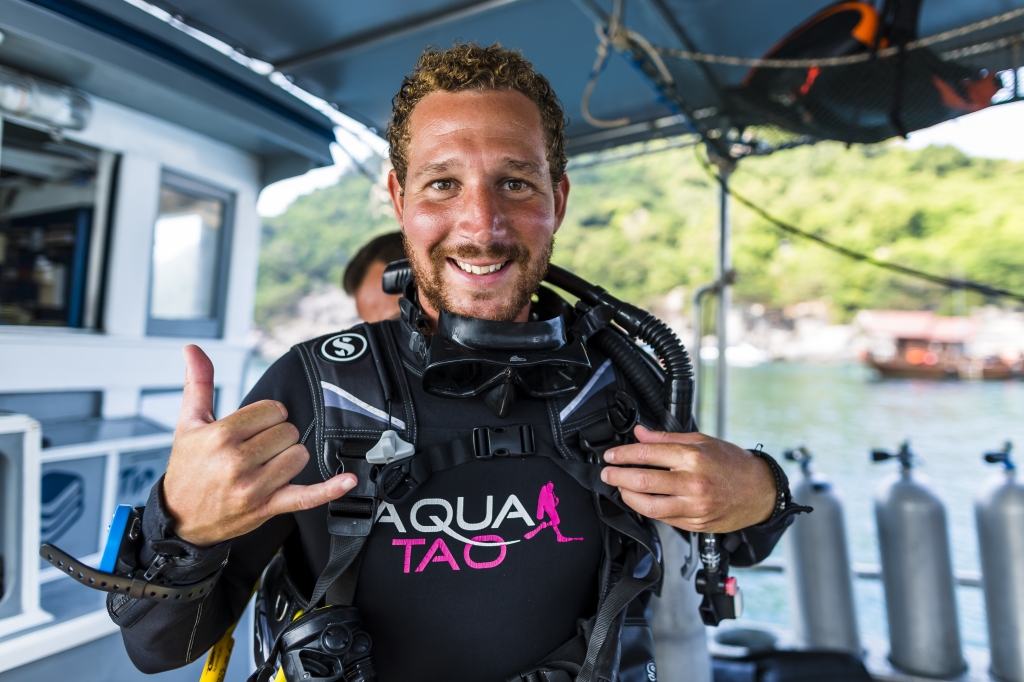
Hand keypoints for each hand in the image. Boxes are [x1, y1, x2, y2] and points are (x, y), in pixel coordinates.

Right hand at [163, 345, 356, 546]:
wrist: (179, 517)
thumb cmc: (187, 468)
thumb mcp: (187, 423)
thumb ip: (198, 382)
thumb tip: (192, 348)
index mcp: (220, 435)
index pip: (273, 410)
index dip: (267, 416)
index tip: (252, 427)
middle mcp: (237, 461)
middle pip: (288, 432)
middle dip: (276, 437)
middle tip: (254, 449)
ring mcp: (253, 487)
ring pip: (298, 456)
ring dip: (288, 458)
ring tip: (264, 466)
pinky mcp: (266, 507)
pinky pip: (306, 497)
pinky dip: (329, 490)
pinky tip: (346, 480)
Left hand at [600, 425, 774, 532]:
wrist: (760, 491)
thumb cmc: (733, 464)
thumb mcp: (702, 441)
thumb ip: (666, 439)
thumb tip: (640, 433)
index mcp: (693, 457)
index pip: (647, 454)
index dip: (623, 454)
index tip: (611, 456)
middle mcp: (693, 482)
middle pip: (643, 481)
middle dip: (618, 476)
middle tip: (607, 473)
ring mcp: (695, 506)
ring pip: (650, 506)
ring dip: (628, 497)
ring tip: (621, 489)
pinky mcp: (696, 523)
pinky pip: (664, 518)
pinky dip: (648, 509)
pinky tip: (642, 501)